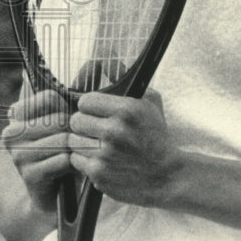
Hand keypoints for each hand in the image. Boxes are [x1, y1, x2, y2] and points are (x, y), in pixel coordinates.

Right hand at [1, 89, 71, 212]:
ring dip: (75, 149)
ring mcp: (18, 154)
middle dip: (74, 132)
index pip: (49, 97)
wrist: (47, 194)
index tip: (64, 125)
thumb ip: (62, 106)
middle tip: (73, 144)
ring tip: (72, 156)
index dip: (66, 110)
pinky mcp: (30, 174)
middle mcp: (12, 133)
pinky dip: (74, 165)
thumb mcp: (57, 125)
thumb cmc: (58, 152)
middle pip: (59, 120)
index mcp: (16, 115)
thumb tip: (77, 95)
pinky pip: (64, 160)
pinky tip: (70, 170)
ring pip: (63, 140)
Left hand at [68, 90, 176, 206]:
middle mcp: (114, 131)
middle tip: (95, 130)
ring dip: (82, 143)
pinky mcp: (99, 174)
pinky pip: (76, 160)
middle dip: (84, 125)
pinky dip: (85, 161)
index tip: (96, 112)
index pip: (85, 101)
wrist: (167, 176)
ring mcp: (105, 154)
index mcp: (127, 110)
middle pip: (76, 121)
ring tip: (98, 146)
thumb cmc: (157, 137)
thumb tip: (102, 63)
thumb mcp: (150, 103)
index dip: (90, 107)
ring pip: (73, 141)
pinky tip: (100, 160)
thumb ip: (128, 82)